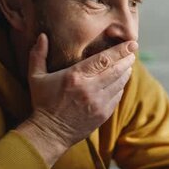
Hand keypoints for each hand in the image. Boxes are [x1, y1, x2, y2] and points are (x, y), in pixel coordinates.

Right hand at [26, 33, 136, 148]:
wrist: (50, 132)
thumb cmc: (43, 102)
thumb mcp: (36, 77)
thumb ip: (38, 54)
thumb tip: (43, 35)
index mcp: (75, 76)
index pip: (104, 59)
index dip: (120, 50)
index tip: (131, 44)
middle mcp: (90, 88)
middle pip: (116, 70)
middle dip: (127, 59)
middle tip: (132, 51)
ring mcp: (99, 102)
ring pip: (120, 83)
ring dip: (126, 72)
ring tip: (128, 64)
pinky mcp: (104, 114)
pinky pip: (117, 96)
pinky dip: (121, 86)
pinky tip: (121, 81)